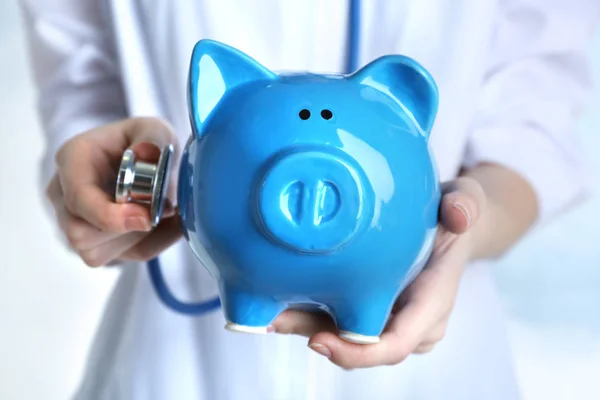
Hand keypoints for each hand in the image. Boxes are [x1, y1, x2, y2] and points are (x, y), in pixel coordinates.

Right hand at [46, 117, 181, 266]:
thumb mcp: (154, 130)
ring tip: (163, 211)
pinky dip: (147, 245)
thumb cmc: (142, 143)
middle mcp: (62, 194)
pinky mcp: (93, 245)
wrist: (143, 162)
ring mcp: (72, 222)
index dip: (110, 216)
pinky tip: (161, 224)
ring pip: (97, 253)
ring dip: (137, 239)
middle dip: (125, 231)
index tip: (146, 218)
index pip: (78, 199)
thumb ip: (152, 139)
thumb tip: (145, 155)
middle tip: (163, 211)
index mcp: (73, 160)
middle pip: (80, 233)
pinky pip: (120, 258)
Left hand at [272, 177, 486, 368]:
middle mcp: (409, 320)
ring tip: (262, 309)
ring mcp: (388, 317)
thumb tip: (459, 216)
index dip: (359, 353)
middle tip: (272, 318)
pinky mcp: (370, 307)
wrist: (447, 225)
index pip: (397, 343)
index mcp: (432, 302)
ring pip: (342, 334)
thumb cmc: (453, 216)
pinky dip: (307, 309)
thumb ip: (465, 205)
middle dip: (314, 336)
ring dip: (302, 325)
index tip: (320, 342)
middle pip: (360, 345)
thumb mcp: (465, 200)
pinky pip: (337, 316)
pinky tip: (276, 294)